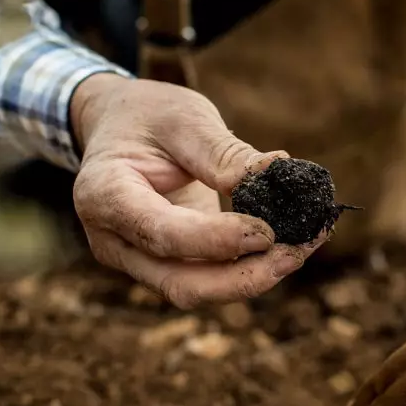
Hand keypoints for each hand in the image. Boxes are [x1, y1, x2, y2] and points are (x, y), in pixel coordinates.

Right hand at [70, 73, 325, 306]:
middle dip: (242, 278)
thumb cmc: (148, 116)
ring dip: (252, 278)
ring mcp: (136, 259)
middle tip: (296, 252)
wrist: (119, 126)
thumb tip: (278, 174)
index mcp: (103, 195)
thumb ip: (223, 153)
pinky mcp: (164, 264)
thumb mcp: (184, 117)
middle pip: (179, 283)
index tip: (268, 231)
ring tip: (302, 247)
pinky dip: (247, 268)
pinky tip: (288, 246)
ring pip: (195, 290)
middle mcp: (113, 239)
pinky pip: (207, 278)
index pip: (161, 234)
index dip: (216, 240)